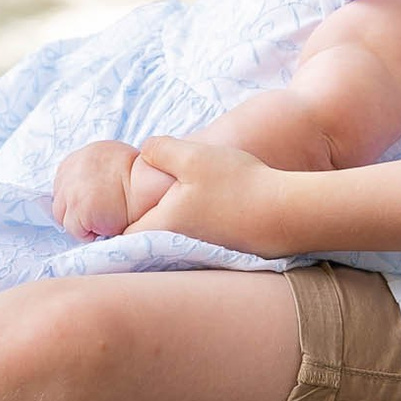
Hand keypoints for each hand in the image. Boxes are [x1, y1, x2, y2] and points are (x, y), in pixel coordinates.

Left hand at [51, 140, 140, 241]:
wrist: (153, 186)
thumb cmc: (142, 180)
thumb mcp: (112, 162)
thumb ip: (93, 171)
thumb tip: (84, 189)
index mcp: (83, 155)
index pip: (63, 182)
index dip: (78, 197)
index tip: (94, 204)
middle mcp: (73, 168)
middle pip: (59, 199)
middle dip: (76, 210)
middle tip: (101, 214)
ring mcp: (73, 189)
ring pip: (63, 216)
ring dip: (81, 222)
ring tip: (105, 218)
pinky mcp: (79, 208)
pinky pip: (74, 230)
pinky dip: (88, 233)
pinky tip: (107, 225)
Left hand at [127, 136, 294, 257]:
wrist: (287, 212)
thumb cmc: (237, 184)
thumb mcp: (193, 156)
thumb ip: (160, 150)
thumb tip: (144, 152)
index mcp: (162, 225)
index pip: (122, 233)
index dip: (115, 218)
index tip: (113, 205)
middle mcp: (177, 246)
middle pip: (146, 238)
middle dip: (140, 220)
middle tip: (142, 199)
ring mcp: (201, 251)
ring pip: (171, 237)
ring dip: (168, 221)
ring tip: (176, 199)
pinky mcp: (222, 250)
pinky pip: (194, 239)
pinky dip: (192, 226)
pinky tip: (207, 205)